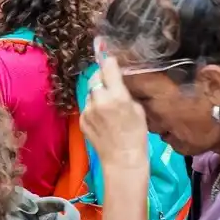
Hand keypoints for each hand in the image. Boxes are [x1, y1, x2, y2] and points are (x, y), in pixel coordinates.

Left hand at [80, 56, 150, 173]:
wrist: (123, 160)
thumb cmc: (136, 135)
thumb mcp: (138, 109)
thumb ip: (125, 92)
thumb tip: (117, 81)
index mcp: (116, 96)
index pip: (108, 68)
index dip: (109, 62)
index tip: (110, 60)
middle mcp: (99, 100)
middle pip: (95, 78)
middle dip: (101, 77)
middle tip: (109, 83)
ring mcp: (88, 111)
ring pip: (90, 93)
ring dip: (97, 94)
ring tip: (107, 105)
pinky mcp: (82, 121)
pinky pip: (87, 107)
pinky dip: (93, 108)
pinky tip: (102, 118)